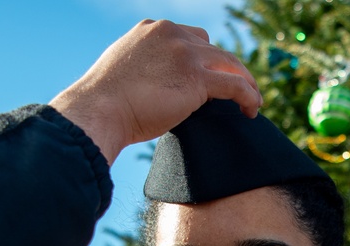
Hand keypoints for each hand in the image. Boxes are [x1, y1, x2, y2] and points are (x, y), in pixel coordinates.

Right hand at [50, 19, 261, 163]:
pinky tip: (252, 110)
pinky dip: (248, 96)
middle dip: (228, 70)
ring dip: (246, 83)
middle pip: (213, 49)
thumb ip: (146, 71)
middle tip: (239, 92)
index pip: (190, 38)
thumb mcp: (126, 74)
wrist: (97, 111)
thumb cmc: (104, 104)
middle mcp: (170, 34)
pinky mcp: (196, 78)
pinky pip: (234, 85)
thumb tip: (157, 88)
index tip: (212, 79)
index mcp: (151, 30)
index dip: (204, 60)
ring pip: (229, 64)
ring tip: (253, 103)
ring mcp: (184, 53)